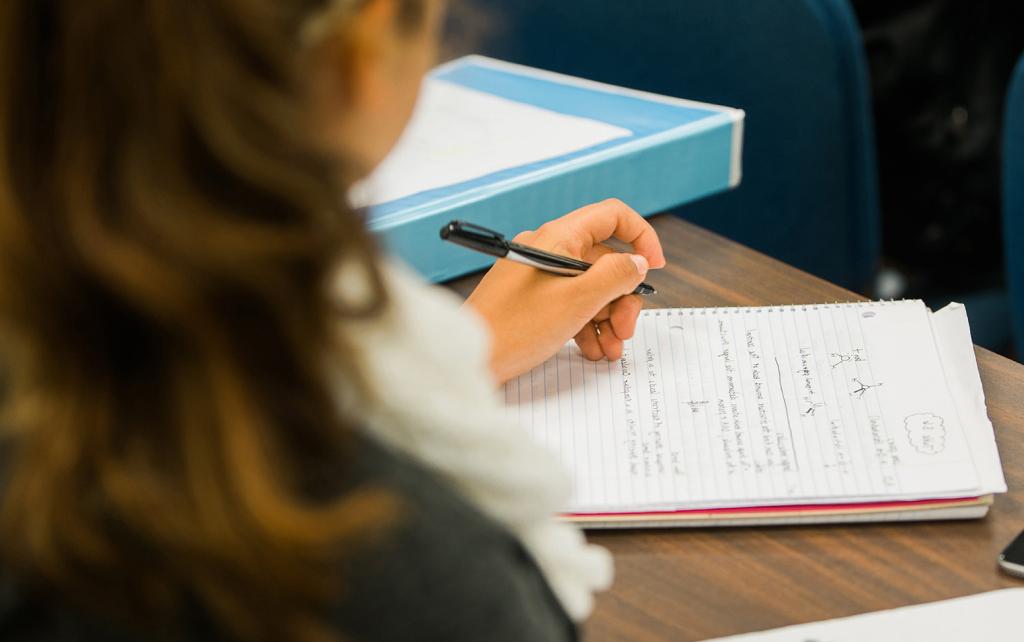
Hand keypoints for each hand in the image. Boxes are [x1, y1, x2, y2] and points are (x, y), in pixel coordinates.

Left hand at [465, 199, 665, 383]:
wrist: (471, 359)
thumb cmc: (515, 328)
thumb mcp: (577, 301)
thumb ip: (615, 277)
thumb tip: (637, 262)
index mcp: (558, 238)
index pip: (611, 216)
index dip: (640, 236)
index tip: (654, 268)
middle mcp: (549, 249)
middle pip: (605, 260)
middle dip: (623, 297)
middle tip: (625, 331)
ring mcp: (540, 274)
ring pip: (591, 287)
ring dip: (608, 318)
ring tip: (609, 350)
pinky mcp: (533, 299)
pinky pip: (572, 303)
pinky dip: (587, 325)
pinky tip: (591, 350)